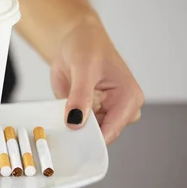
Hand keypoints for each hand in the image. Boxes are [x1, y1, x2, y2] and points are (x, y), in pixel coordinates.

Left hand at [50, 16, 143, 144]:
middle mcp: (120, 108)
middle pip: (101, 135)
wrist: (73, 40)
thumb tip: (75, 122)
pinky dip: (66, 125)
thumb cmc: (87, 46)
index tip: (75, 146)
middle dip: (83, 138)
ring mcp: (103, 112)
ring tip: (59, 124)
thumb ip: (80, 96)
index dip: (94, 140)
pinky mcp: (88, 112)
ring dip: (73, 132)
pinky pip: (77, 127)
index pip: (113, 129)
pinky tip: (58, 119)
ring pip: (88, 134)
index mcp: (129, 97)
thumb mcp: (84, 69)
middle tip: (63, 135)